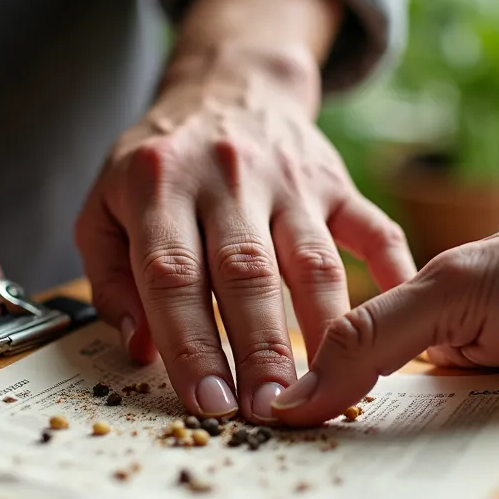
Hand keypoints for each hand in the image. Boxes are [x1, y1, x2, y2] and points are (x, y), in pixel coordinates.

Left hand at [75, 46, 415, 423]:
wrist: (226, 86)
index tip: (207, 402)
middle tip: (269, 411)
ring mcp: (287, 178)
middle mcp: (226, 178)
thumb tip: (141, 350)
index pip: (172, 275)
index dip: (190, 344)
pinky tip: (395, 319)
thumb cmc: (156, 166)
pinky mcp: (334, 181)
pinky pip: (370, 227)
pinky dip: (390, 272)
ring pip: (312, 259)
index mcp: (158, 186)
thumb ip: (110, 282)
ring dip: (322, 329)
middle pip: (247, 274)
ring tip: (328, 388)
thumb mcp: (103, 209)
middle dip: (259, 350)